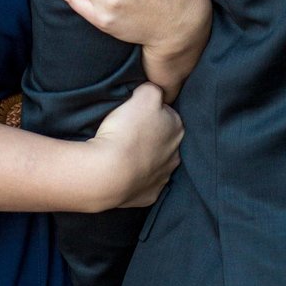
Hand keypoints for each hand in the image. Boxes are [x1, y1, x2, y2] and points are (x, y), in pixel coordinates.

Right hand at [88, 82, 183, 207]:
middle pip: (163, 139)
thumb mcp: (144, 94)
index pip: (167, 113)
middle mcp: (176, 155)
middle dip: (150, 136)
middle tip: (128, 132)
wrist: (108, 173)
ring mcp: (163, 178)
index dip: (150, 111)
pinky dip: (136, 178)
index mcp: (177, 129)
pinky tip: (124, 171)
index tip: (135, 114)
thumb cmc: (127, 130)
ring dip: (144, 158)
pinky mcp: (149, 196)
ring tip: (123, 153)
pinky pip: (144, 183)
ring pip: (156, 162)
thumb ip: (154, 89)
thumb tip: (154, 93)